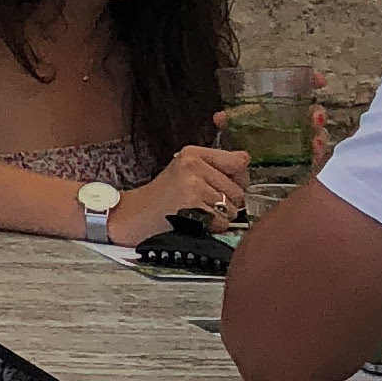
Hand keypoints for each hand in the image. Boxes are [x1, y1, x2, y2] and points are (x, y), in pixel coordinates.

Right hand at [119, 145, 248, 243]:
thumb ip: (217, 165)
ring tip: (198, 212)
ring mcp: (192, 184)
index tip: (224, 186)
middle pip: (238, 190)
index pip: (237, 161)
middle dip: (228, 203)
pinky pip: (221, 222)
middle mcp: (192, 164)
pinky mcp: (191, 205)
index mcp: (193, 153)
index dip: (239, 179)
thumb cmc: (164, 196)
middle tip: (204, 203)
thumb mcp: (187, 171)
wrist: (134, 215)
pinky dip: (212, 227)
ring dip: (220, 217)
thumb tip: (246, 159)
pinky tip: (196, 222)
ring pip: (232, 208)